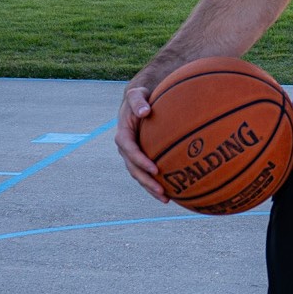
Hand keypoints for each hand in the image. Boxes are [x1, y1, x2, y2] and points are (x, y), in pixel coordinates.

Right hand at [114, 83, 168, 202]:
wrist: (139, 102)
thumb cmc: (140, 98)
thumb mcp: (137, 94)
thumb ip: (138, 101)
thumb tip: (145, 111)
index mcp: (123, 134)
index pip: (130, 151)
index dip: (141, 161)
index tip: (155, 169)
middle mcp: (126, 148)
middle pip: (134, 169)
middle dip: (146, 182)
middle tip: (162, 191)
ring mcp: (132, 155)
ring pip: (139, 175)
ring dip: (150, 188)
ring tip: (166, 199)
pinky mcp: (140, 158)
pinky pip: (145, 174)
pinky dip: (154, 184)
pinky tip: (169, 193)